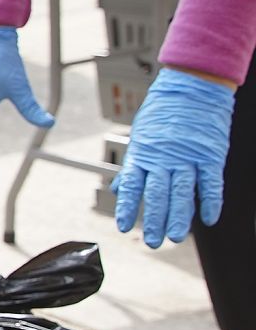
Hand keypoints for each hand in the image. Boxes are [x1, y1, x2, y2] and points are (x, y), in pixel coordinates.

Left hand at [113, 67, 234, 247]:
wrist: (192, 86)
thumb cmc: (163, 113)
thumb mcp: (140, 137)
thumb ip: (133, 166)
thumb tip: (118, 190)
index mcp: (144, 154)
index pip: (133, 186)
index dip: (128, 207)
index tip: (123, 227)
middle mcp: (164, 158)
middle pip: (158, 194)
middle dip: (154, 220)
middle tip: (153, 242)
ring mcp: (188, 156)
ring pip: (182, 191)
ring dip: (179, 216)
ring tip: (174, 237)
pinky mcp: (210, 154)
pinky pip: (211, 181)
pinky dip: (211, 201)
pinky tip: (208, 219)